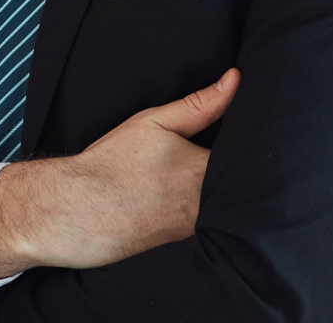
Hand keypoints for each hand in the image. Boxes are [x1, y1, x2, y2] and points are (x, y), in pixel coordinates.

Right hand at [0, 68, 239, 280]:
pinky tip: (198, 210)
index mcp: (203, 171)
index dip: (256, 148)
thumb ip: (200, 104)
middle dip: (248, 177)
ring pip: (228, 214)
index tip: (260, 140)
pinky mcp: (182, 251)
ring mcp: (195, 233)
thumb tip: (235, 80)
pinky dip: (214, 222)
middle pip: (243, 190)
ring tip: (218, 185)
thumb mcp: (154, 122)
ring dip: (230, 200)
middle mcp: (205, 207)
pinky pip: (210, 235)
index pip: (250, 159)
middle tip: (255, 165)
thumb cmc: (110, 164)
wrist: (71, 210)